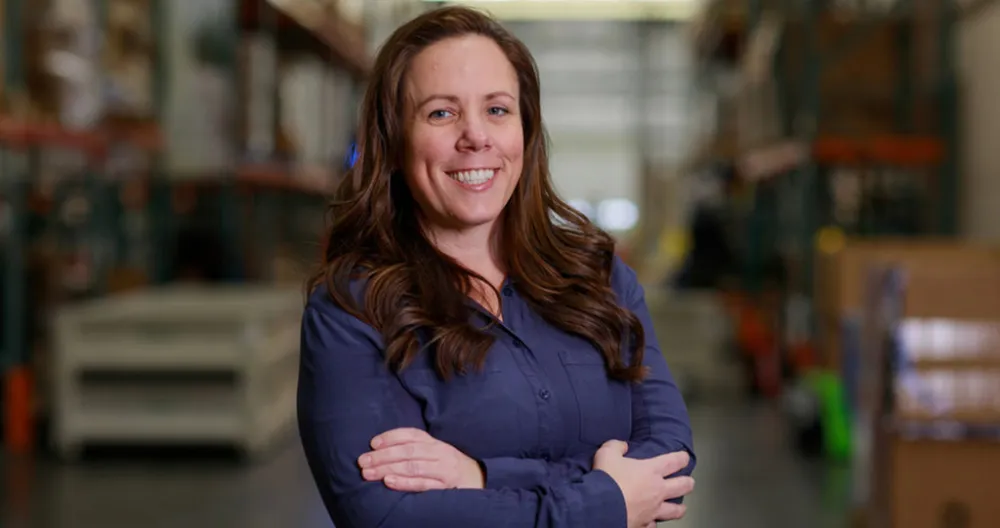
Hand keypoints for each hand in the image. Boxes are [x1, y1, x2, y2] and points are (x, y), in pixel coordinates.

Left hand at [358, 428, 483, 491]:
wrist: (481, 482)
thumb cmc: (451, 468)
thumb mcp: (436, 454)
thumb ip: (416, 450)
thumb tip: (384, 450)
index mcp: (435, 443)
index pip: (412, 434)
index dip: (391, 437)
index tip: (373, 443)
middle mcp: (440, 452)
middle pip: (408, 451)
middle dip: (382, 455)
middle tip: (362, 461)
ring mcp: (444, 469)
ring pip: (412, 466)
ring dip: (388, 468)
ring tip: (369, 473)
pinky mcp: (446, 486)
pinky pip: (423, 484)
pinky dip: (405, 483)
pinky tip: (388, 482)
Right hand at [593, 440, 693, 527]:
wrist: (601, 506)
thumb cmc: (607, 480)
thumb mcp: (607, 454)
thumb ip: (616, 446)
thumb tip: (622, 446)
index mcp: (651, 470)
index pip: (674, 462)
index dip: (682, 458)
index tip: (685, 457)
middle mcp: (657, 490)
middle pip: (682, 486)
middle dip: (688, 483)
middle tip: (689, 482)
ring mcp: (653, 510)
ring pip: (675, 510)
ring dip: (679, 508)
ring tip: (682, 507)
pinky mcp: (644, 524)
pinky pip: (654, 525)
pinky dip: (654, 523)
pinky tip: (653, 522)